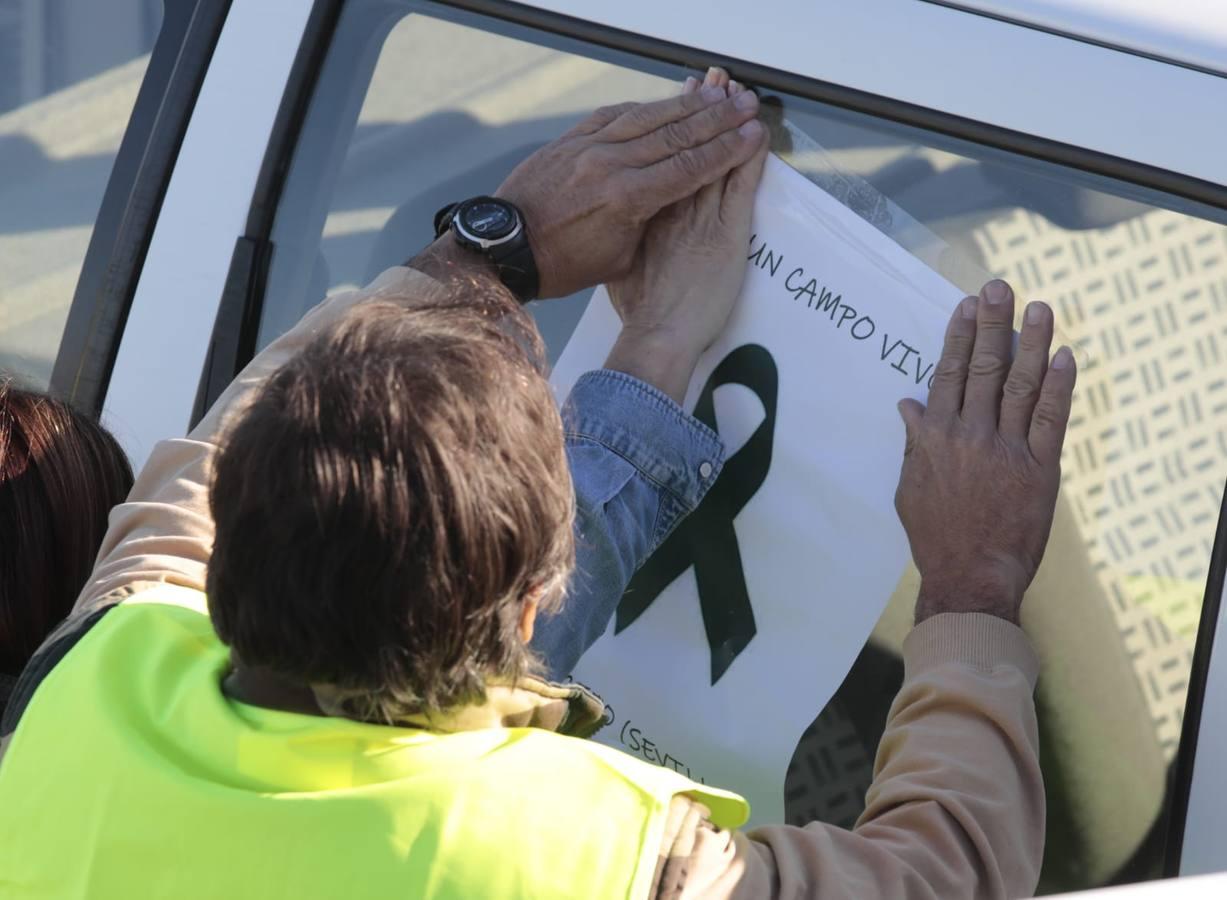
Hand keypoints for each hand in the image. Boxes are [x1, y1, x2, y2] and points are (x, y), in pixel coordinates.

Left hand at [495, 71, 764, 298]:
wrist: (506, 249)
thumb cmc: (562, 265)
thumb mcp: (619, 258)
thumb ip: (650, 222)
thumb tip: (675, 196)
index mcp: (626, 199)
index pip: (689, 167)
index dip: (726, 149)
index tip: (752, 134)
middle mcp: (609, 165)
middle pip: (675, 134)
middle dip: (716, 118)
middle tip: (745, 102)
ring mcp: (587, 147)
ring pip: (646, 117)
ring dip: (684, 104)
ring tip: (715, 93)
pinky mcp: (569, 140)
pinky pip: (614, 115)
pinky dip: (643, 108)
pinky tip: (663, 104)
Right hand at [603, 72, 768, 402]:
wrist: (657, 335)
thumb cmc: (639, 313)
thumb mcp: (622, 269)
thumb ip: (629, 245)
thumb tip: (625, 237)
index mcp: (645, 213)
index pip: (663, 160)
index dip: (672, 128)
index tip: (678, 102)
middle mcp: (671, 207)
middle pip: (688, 147)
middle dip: (701, 110)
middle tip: (711, 79)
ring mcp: (701, 218)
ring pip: (716, 157)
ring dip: (728, 123)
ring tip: (737, 92)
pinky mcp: (728, 233)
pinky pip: (741, 184)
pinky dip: (749, 156)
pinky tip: (757, 132)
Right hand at [894, 280, 1075, 624]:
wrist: (970, 576)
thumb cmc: (935, 536)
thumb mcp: (909, 487)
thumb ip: (913, 443)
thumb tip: (908, 405)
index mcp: (936, 438)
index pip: (948, 374)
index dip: (958, 336)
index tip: (965, 306)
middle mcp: (970, 435)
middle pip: (983, 367)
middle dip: (992, 323)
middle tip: (999, 286)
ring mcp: (1007, 449)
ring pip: (1021, 384)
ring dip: (1031, 342)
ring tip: (1039, 307)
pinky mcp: (1039, 468)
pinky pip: (1051, 419)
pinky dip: (1060, 387)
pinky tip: (1065, 356)